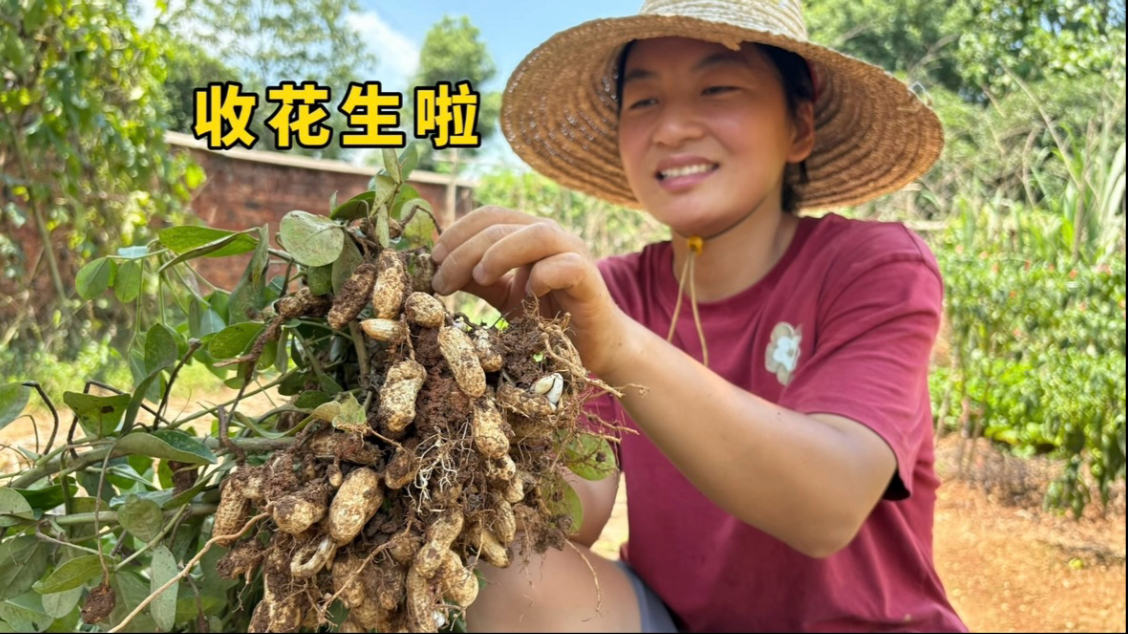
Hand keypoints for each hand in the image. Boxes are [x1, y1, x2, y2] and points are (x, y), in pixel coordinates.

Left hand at [430, 206, 627, 375]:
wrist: (592, 347)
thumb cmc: (546, 320)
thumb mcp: (503, 297)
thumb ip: (477, 280)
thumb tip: (439, 268)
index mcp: (528, 234)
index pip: (489, 216)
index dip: (457, 232)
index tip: (433, 261)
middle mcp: (552, 236)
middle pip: (503, 224)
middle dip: (465, 250)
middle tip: (442, 281)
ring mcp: (574, 254)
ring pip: (537, 234)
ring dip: (501, 253)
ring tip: (480, 278)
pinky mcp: (590, 279)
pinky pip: (567, 265)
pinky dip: (543, 275)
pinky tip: (527, 294)